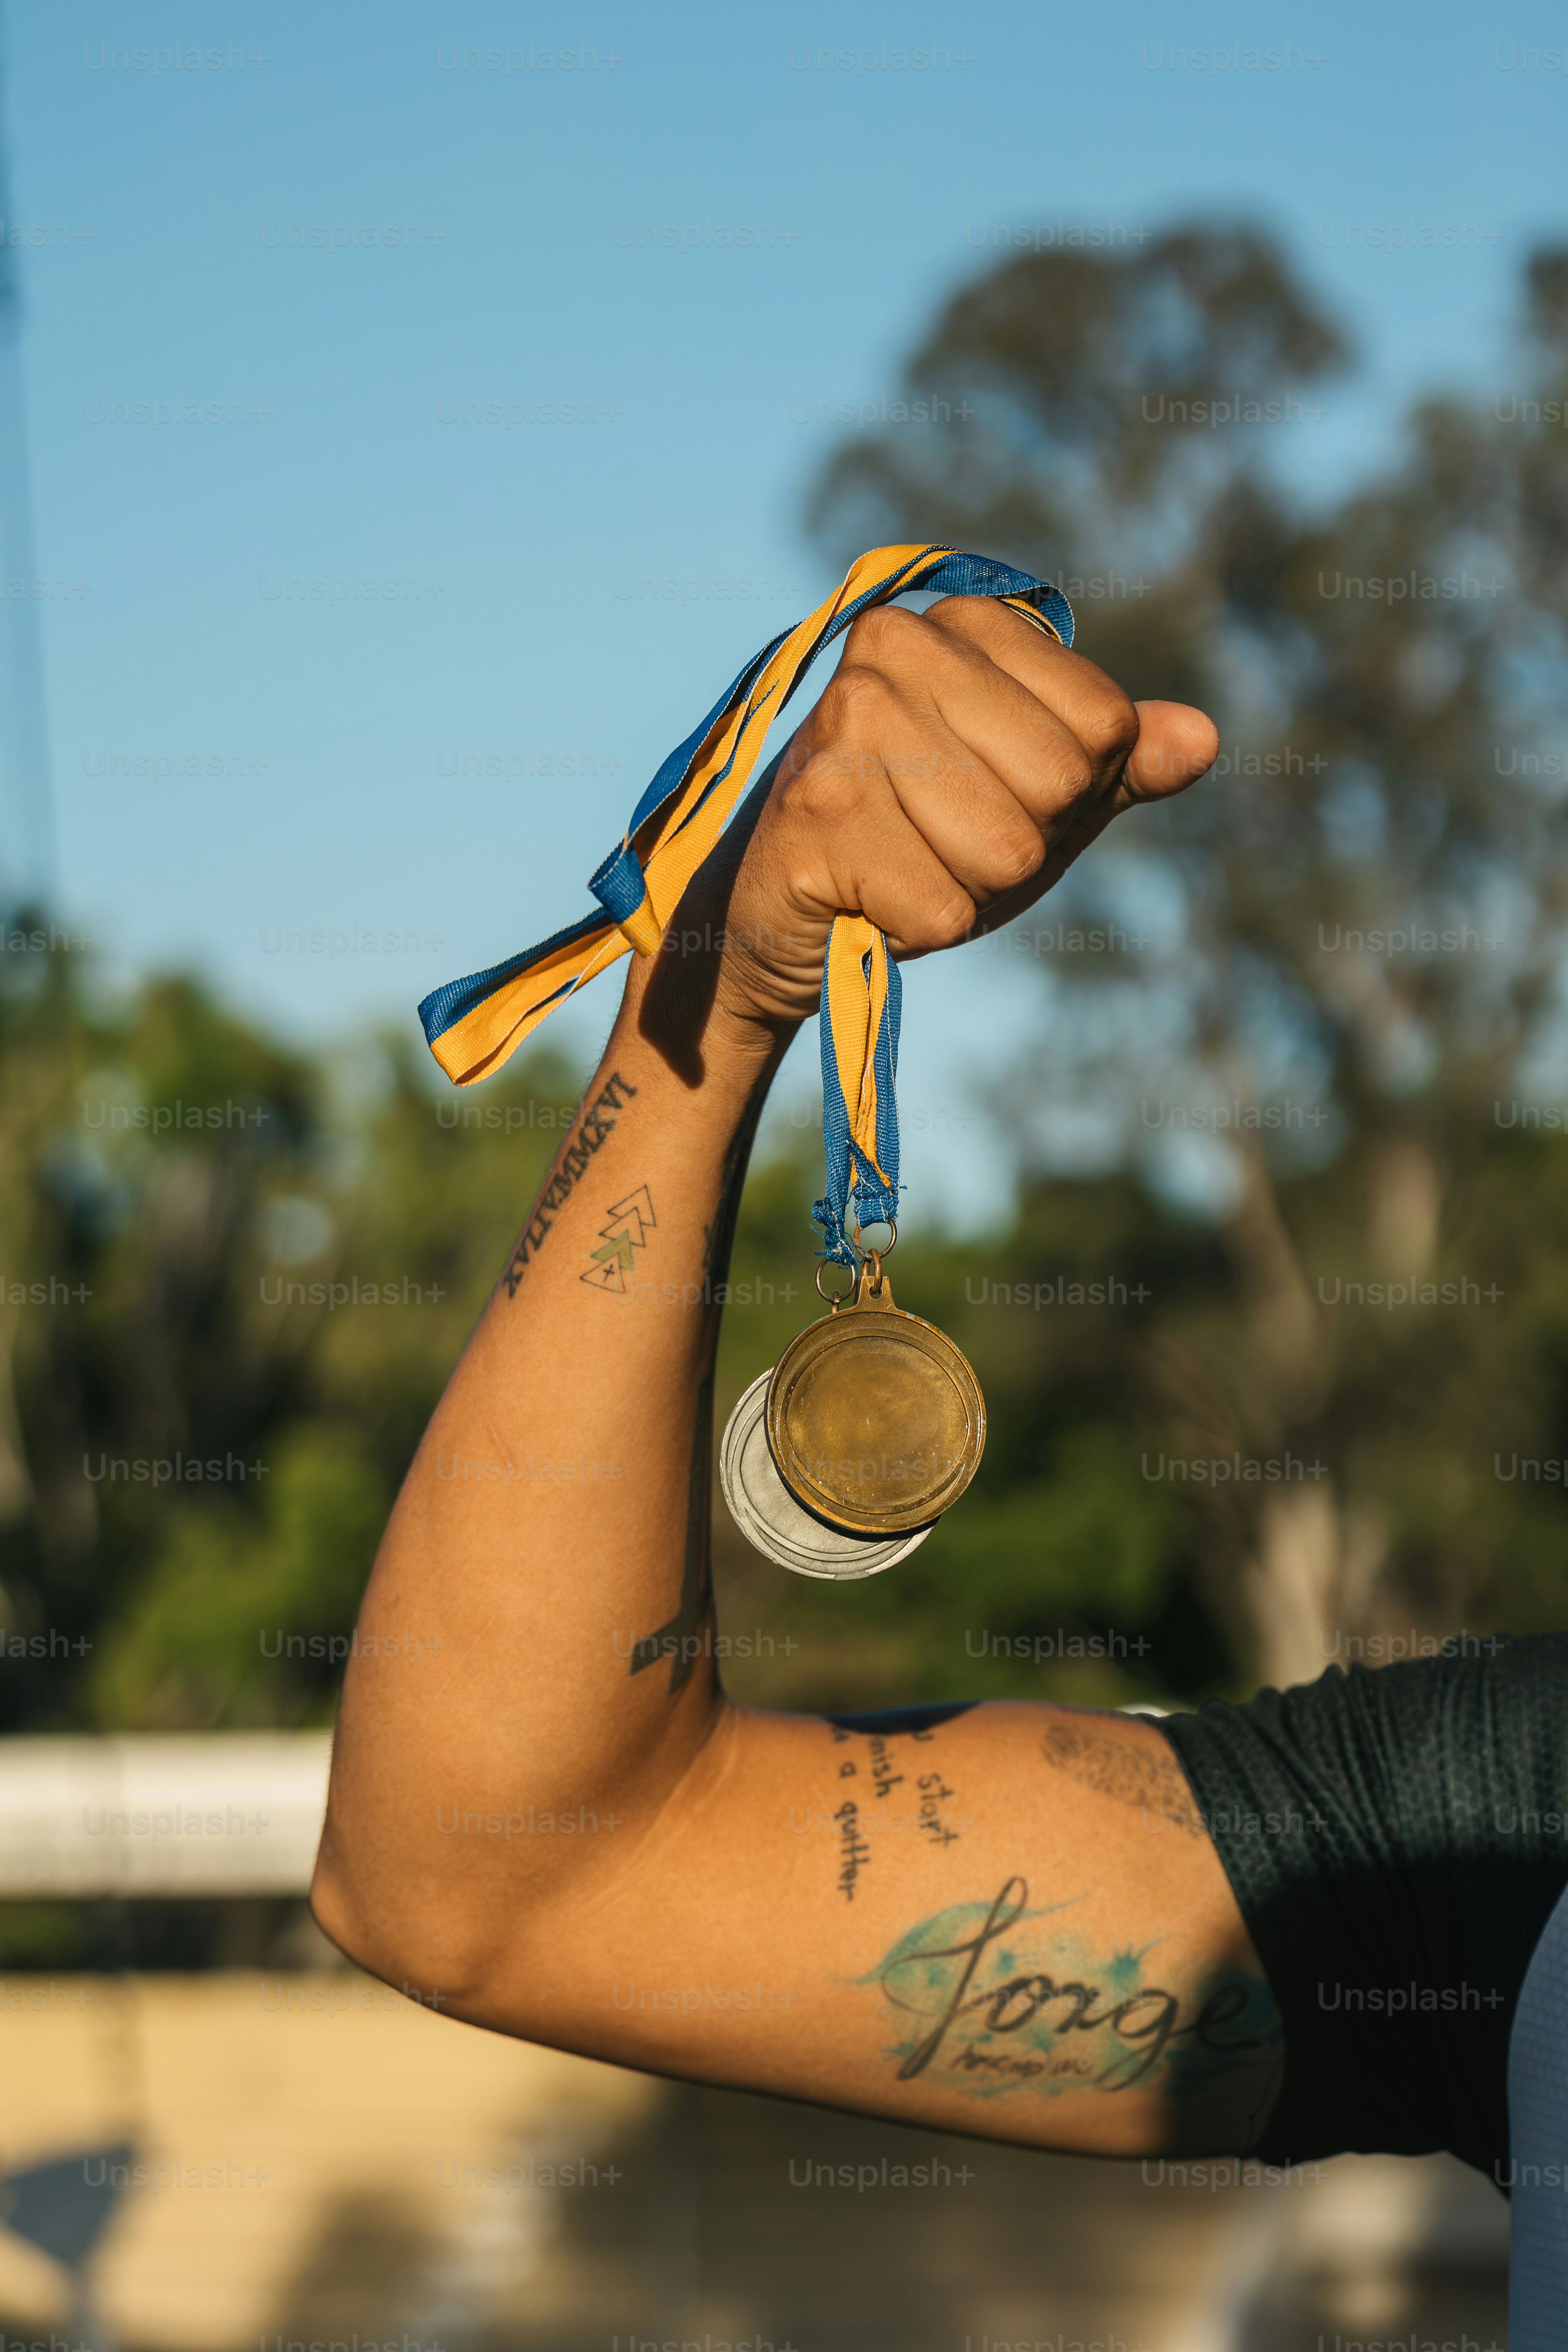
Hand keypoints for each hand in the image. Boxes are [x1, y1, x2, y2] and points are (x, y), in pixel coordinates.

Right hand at [682, 594, 1216, 1033]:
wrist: (775, 919)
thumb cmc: (911, 848)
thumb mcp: (1028, 800)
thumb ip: (1115, 767)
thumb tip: (1203, 739)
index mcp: (958, 623)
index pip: (1103, 726)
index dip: (1068, 795)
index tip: (991, 799)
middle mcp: (893, 648)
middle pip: (1058, 784)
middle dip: (1018, 847)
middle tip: (942, 847)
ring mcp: (845, 725)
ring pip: (1004, 850)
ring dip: (963, 891)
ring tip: (901, 870)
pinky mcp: (816, 812)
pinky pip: (942, 909)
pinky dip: (913, 931)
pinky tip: (862, 902)